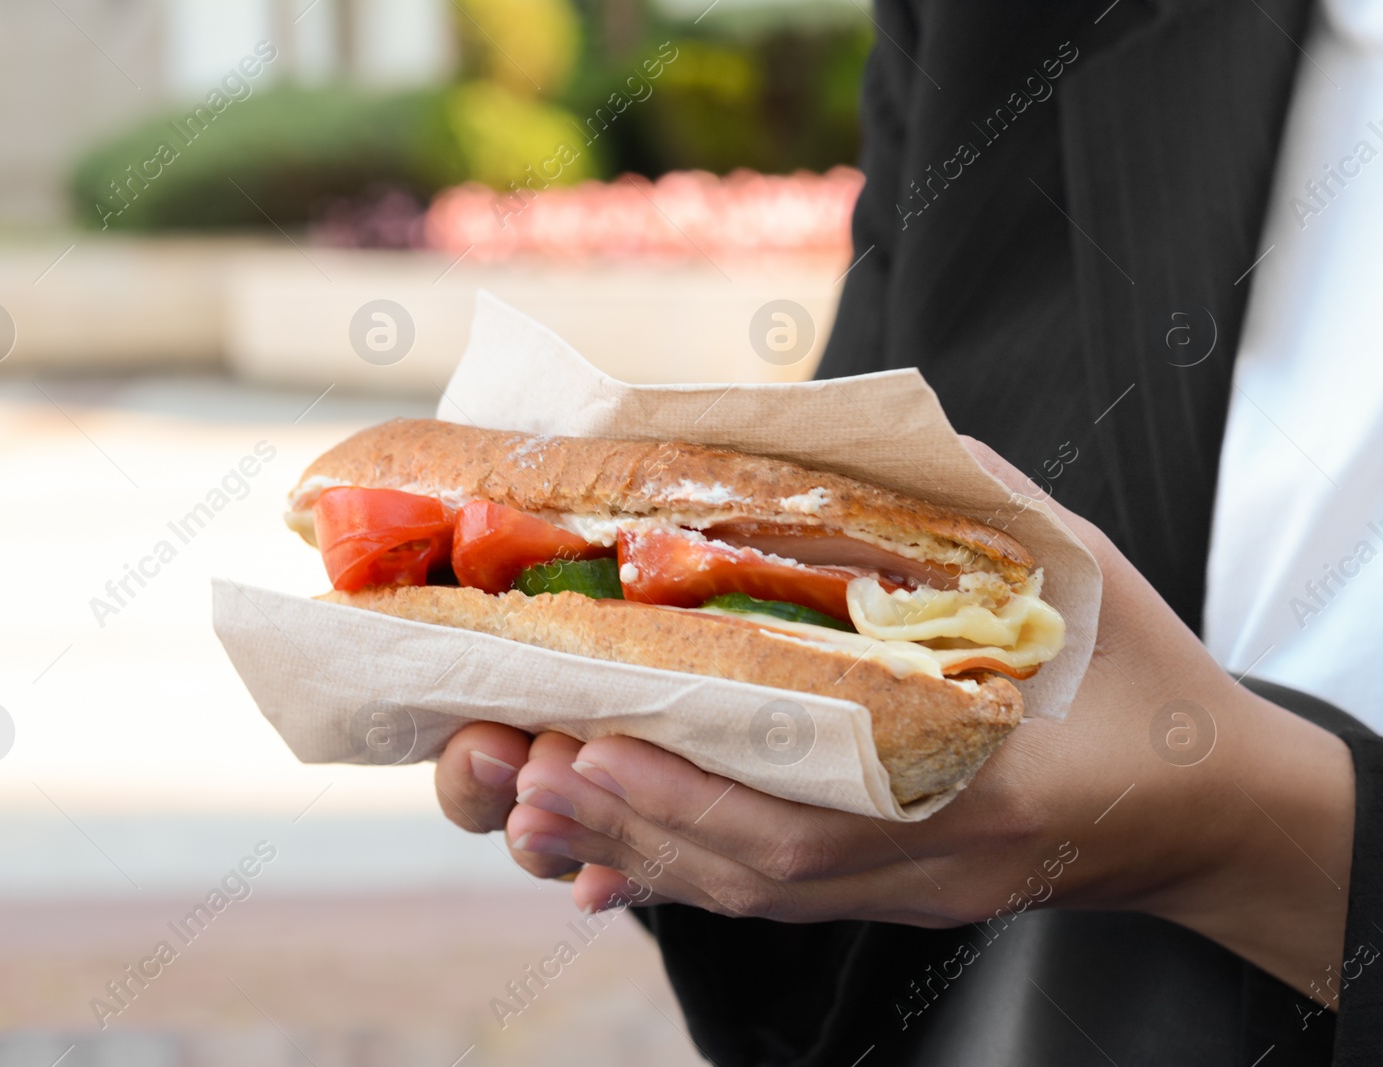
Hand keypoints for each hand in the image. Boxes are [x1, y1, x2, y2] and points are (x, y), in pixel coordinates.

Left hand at [435, 440, 1354, 997]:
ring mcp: (911, 888)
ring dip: (632, 850)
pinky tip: (597, 862)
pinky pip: (773, 899)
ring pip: (750, 891)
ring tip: (527, 805)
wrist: (1212, 805)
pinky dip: (680, 875)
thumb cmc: (1144, 677)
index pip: (823, 817)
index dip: (698, 795)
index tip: (591, 746)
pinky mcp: (895, 890)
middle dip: (627, 822)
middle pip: (756, 867)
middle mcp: (934, 859)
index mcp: (992, 787)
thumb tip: (833, 440)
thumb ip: (962, 511)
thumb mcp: (1074, 573)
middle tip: (518, 767)